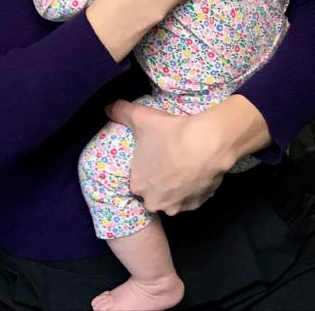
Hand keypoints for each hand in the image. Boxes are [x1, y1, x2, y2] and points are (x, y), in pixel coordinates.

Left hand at [105, 100, 233, 214]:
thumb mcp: (140, 118)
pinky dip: (194, 188)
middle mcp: (156, 201)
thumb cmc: (169, 133)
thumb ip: (121, 112)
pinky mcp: (199, 203)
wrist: (207, 143)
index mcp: (138, 185)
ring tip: (184, 166)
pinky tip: (196, 172)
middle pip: (154, 193)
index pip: (137, 180)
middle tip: (169, 161)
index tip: (153, 156)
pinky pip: (193, 198)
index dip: (145, 168)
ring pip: (174, 198)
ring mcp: (179, 205)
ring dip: (176, 188)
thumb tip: (107, 107)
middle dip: (159, 182)